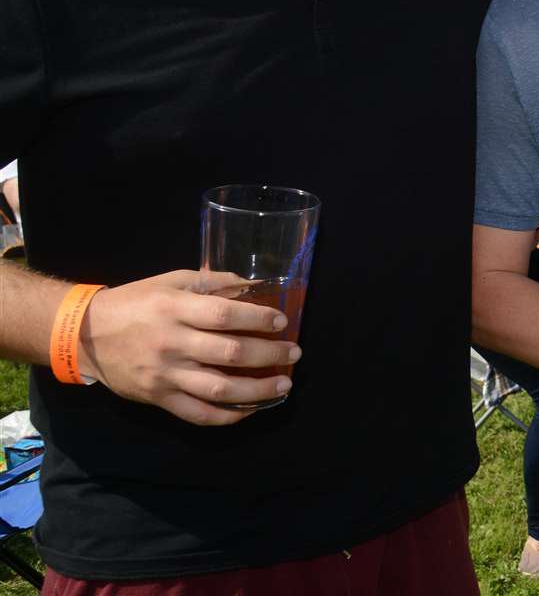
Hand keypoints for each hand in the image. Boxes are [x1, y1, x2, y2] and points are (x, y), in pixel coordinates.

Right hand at [79, 270, 299, 425]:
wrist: (84, 334)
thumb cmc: (135, 302)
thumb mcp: (171, 281)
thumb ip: (213, 283)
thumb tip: (254, 286)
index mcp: (175, 310)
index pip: (226, 316)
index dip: (258, 320)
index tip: (281, 323)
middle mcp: (172, 344)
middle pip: (230, 354)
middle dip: (269, 355)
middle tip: (294, 353)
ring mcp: (165, 375)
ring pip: (219, 390)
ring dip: (258, 391)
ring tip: (284, 385)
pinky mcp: (157, 399)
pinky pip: (197, 414)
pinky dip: (227, 416)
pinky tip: (250, 410)